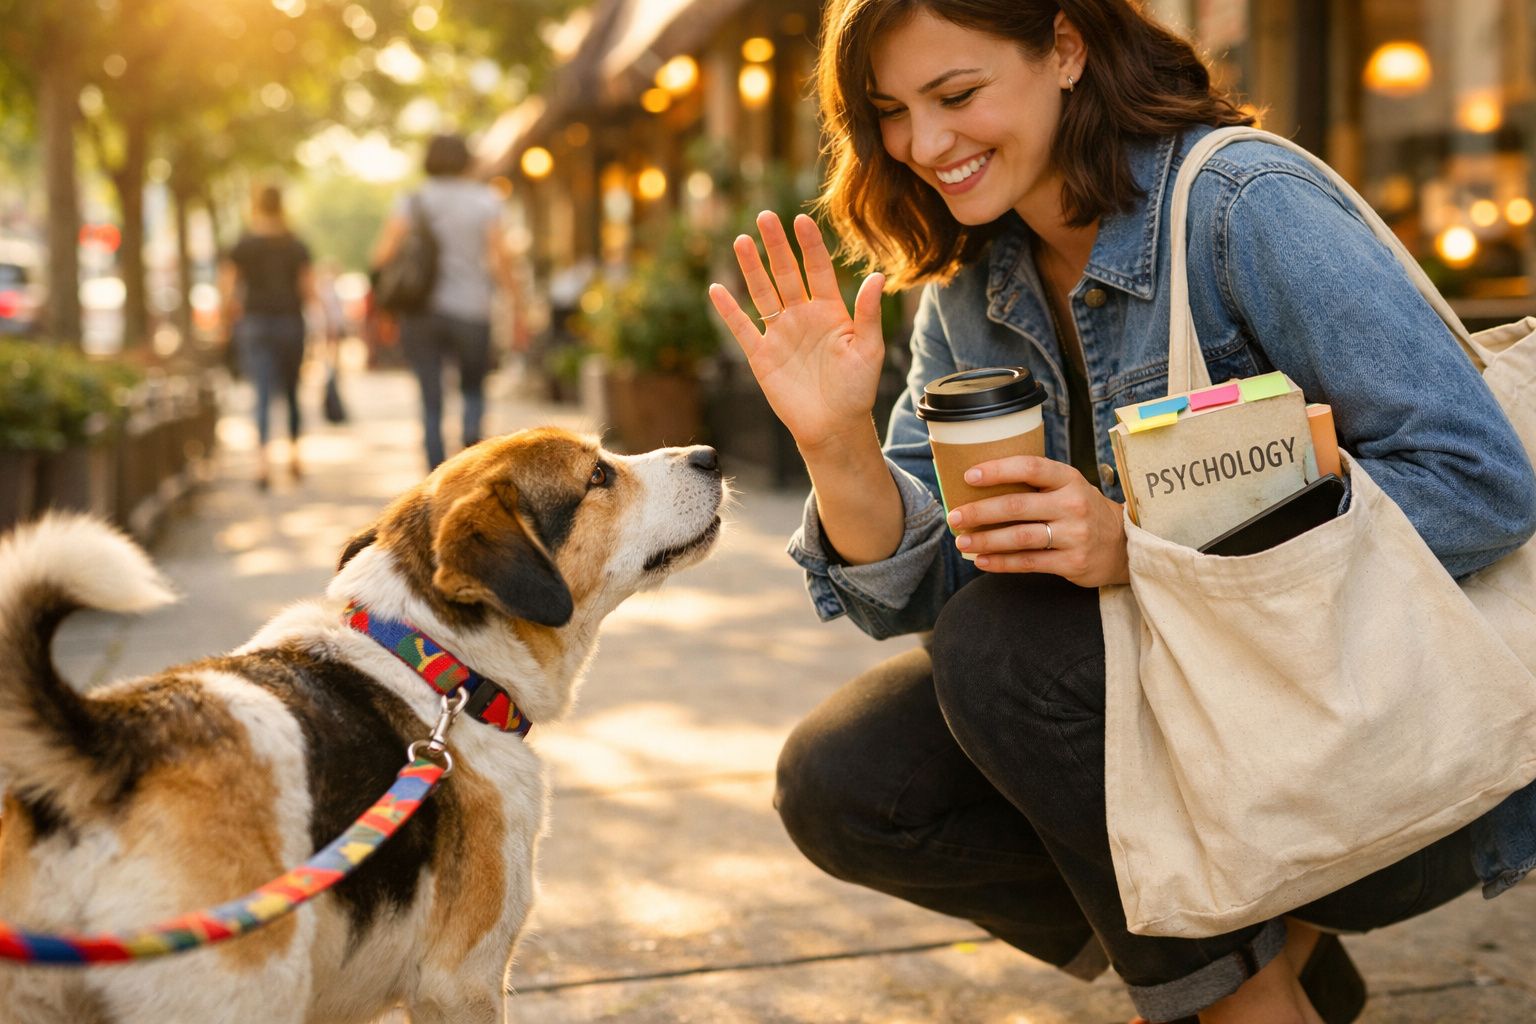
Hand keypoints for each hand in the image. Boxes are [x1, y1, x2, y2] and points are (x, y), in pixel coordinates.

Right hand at [708, 212, 885, 452]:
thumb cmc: (856, 389)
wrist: (833, 426)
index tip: (801, 221)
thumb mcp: (868, 350)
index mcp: (830, 311)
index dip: (810, 246)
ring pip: (762, 293)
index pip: (818, 269)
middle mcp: (803, 316)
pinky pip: (743, 328)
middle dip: (776, 246)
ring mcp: (780, 334)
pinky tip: (717, 289)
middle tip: (765, 217)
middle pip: (786, 273)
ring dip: (751, 268)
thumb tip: (877, 276)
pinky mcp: (762, 356)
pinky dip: (729, 311)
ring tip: (741, 241)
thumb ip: (868, 313)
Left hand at [945, 456, 1130, 586]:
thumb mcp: (1068, 488)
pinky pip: (1029, 562)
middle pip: (1017, 506)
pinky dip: (1001, 563)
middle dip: (980, 511)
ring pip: (1020, 537)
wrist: (1124, 544)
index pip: (1030, 468)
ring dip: (986, 540)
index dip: (997, 470)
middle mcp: (1073, 504)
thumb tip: (980, 484)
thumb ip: (1036, 484)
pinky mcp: (1073, 562)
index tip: (968, 476)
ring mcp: (1075, 535)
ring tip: (962, 541)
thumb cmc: (1082, 510)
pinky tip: (982, 561)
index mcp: (1069, 479)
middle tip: (954, 517)